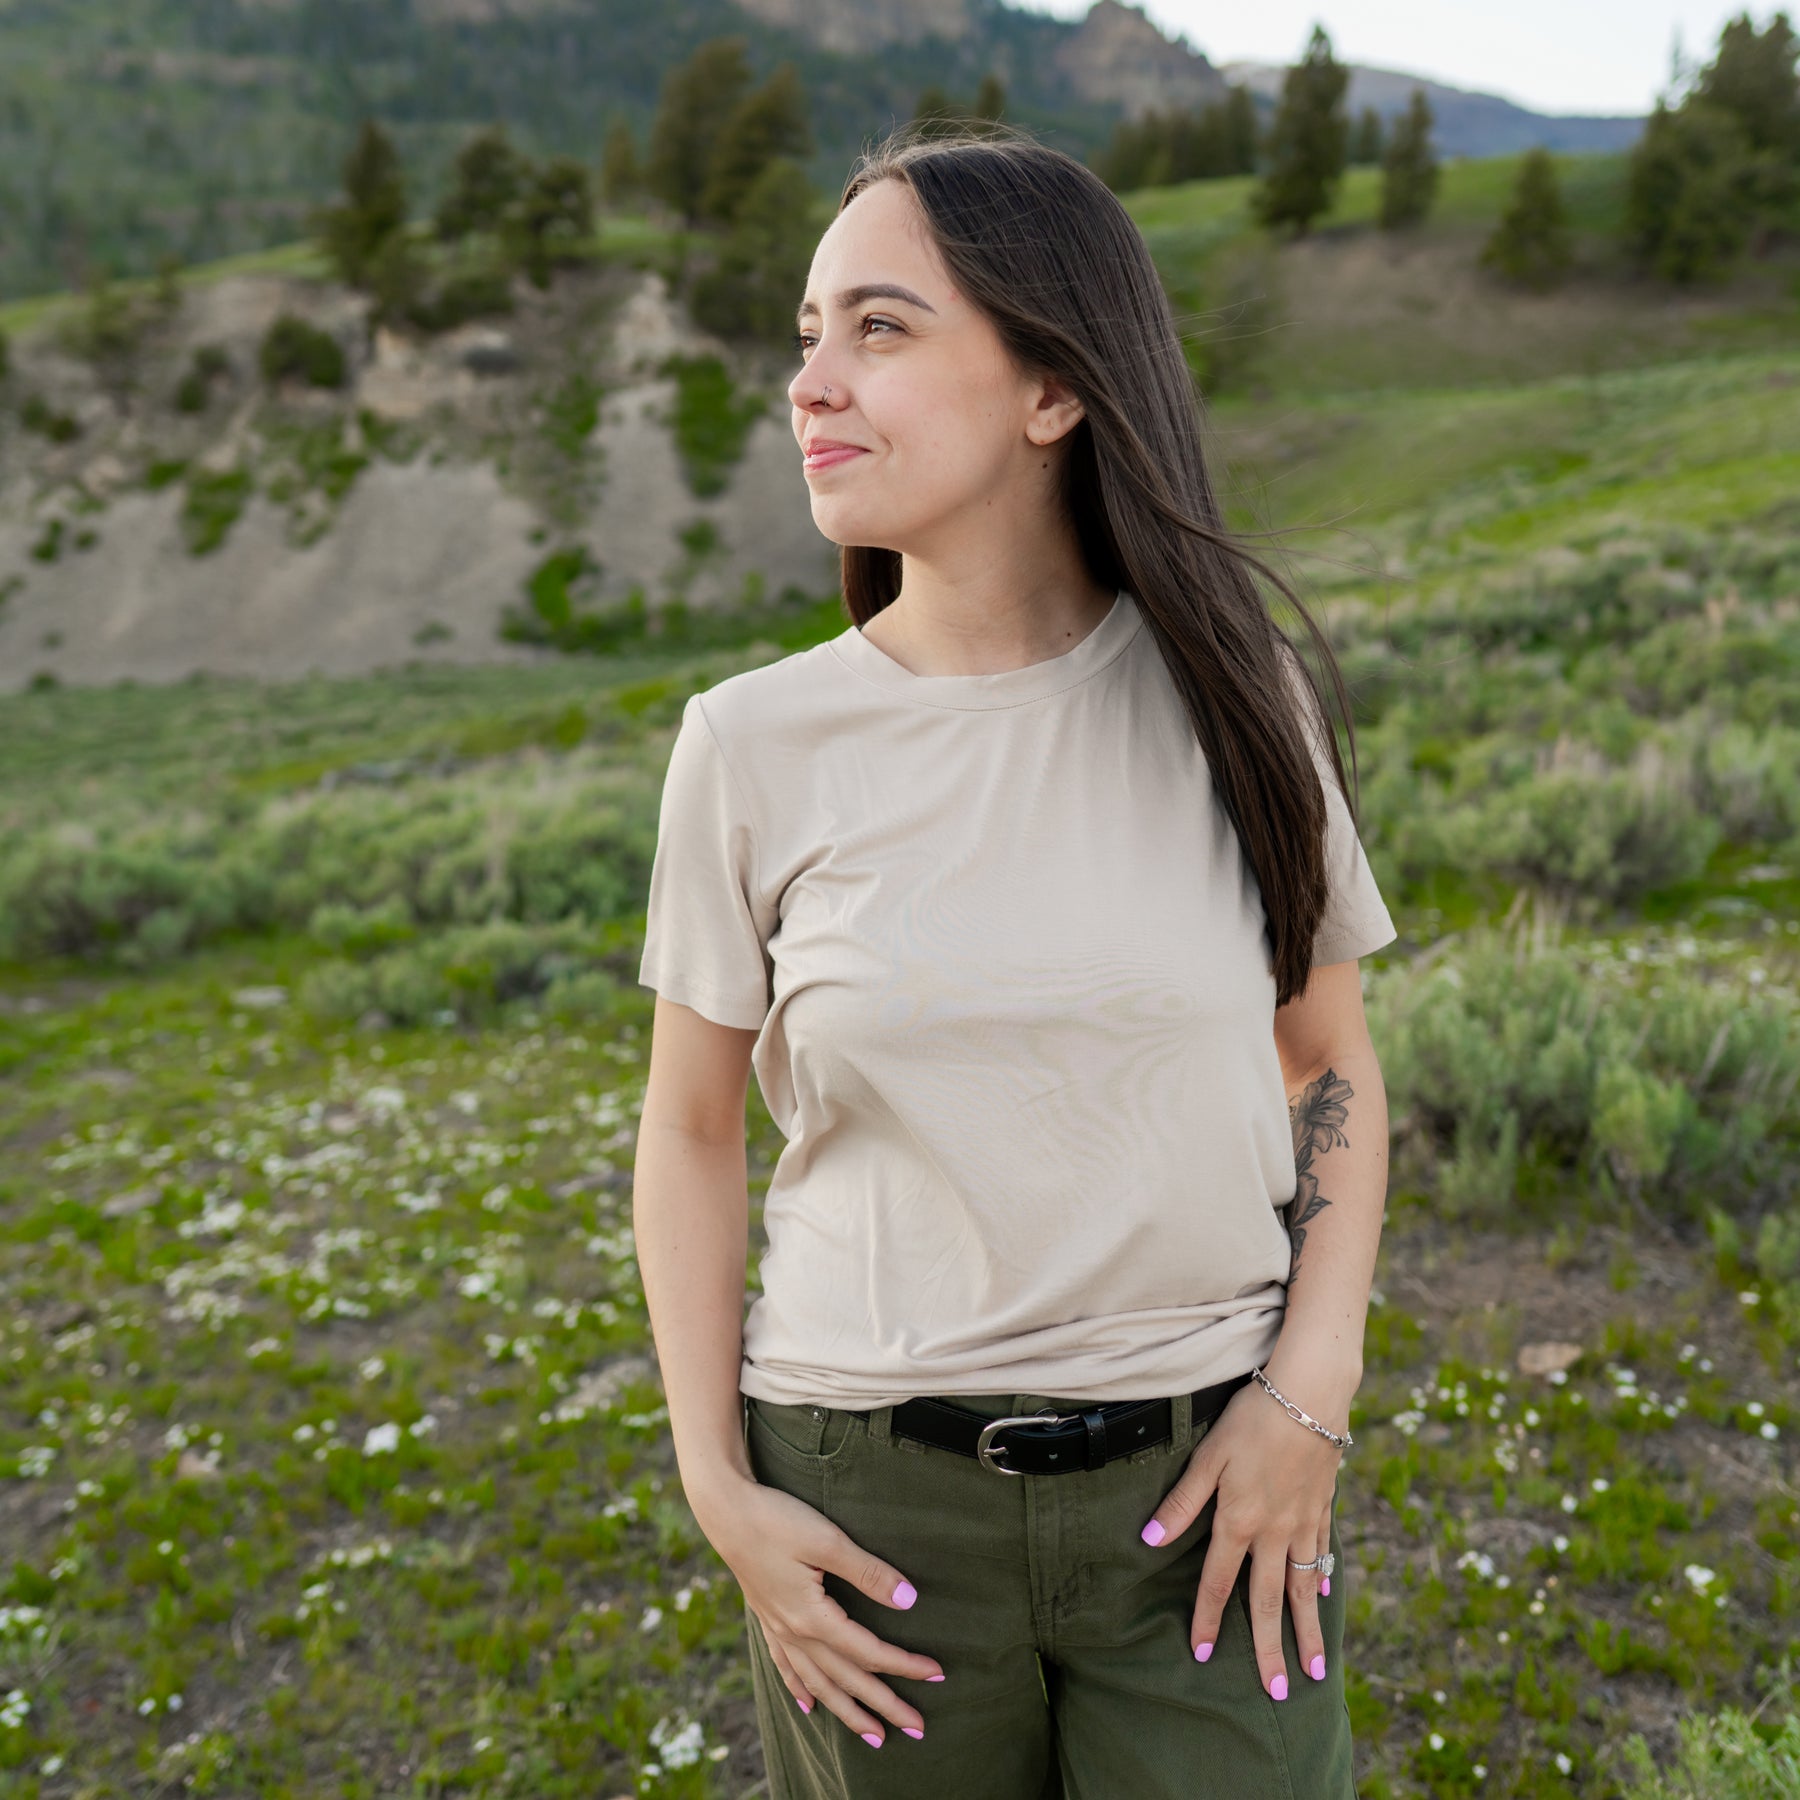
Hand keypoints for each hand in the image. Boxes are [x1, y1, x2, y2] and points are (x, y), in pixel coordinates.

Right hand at [694, 1472, 943, 1747]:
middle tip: (916, 1729)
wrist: (726, 1511)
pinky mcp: (766, 1618)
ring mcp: (778, 1629)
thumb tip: (908, 1600)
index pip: (869, 1651)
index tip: (936, 1672)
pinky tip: (808, 1706)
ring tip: (872, 1735)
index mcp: (813, 1618)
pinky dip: (801, 1689)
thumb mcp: (827, 1540)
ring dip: (847, 1711)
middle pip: (847, 1679)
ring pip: (818, 1683)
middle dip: (883, 1705)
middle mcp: (795, 1633)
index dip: (904, 1664)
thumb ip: (868, 1573)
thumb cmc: (777, 1520)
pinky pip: (786, 1667)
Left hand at [1137, 1377, 1341, 1699]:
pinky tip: (1324, 1597)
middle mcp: (1274, 1532)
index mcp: (1239, 1521)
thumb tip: (1148, 1540)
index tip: (1202, 1655)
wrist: (1309, 1396)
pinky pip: (1322, 1552)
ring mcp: (1303, 1522)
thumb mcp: (1208, 1457)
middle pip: (1269, 1601)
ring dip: (1307, 1631)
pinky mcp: (1323, 1506)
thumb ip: (1182, 1502)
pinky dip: (1322, 1579)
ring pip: (1304, 1588)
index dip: (1207, 1619)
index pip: (1218, 1582)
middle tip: (1277, 1692)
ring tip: (1314, 1670)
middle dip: (1270, 1649)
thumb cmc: (1252, 1420)